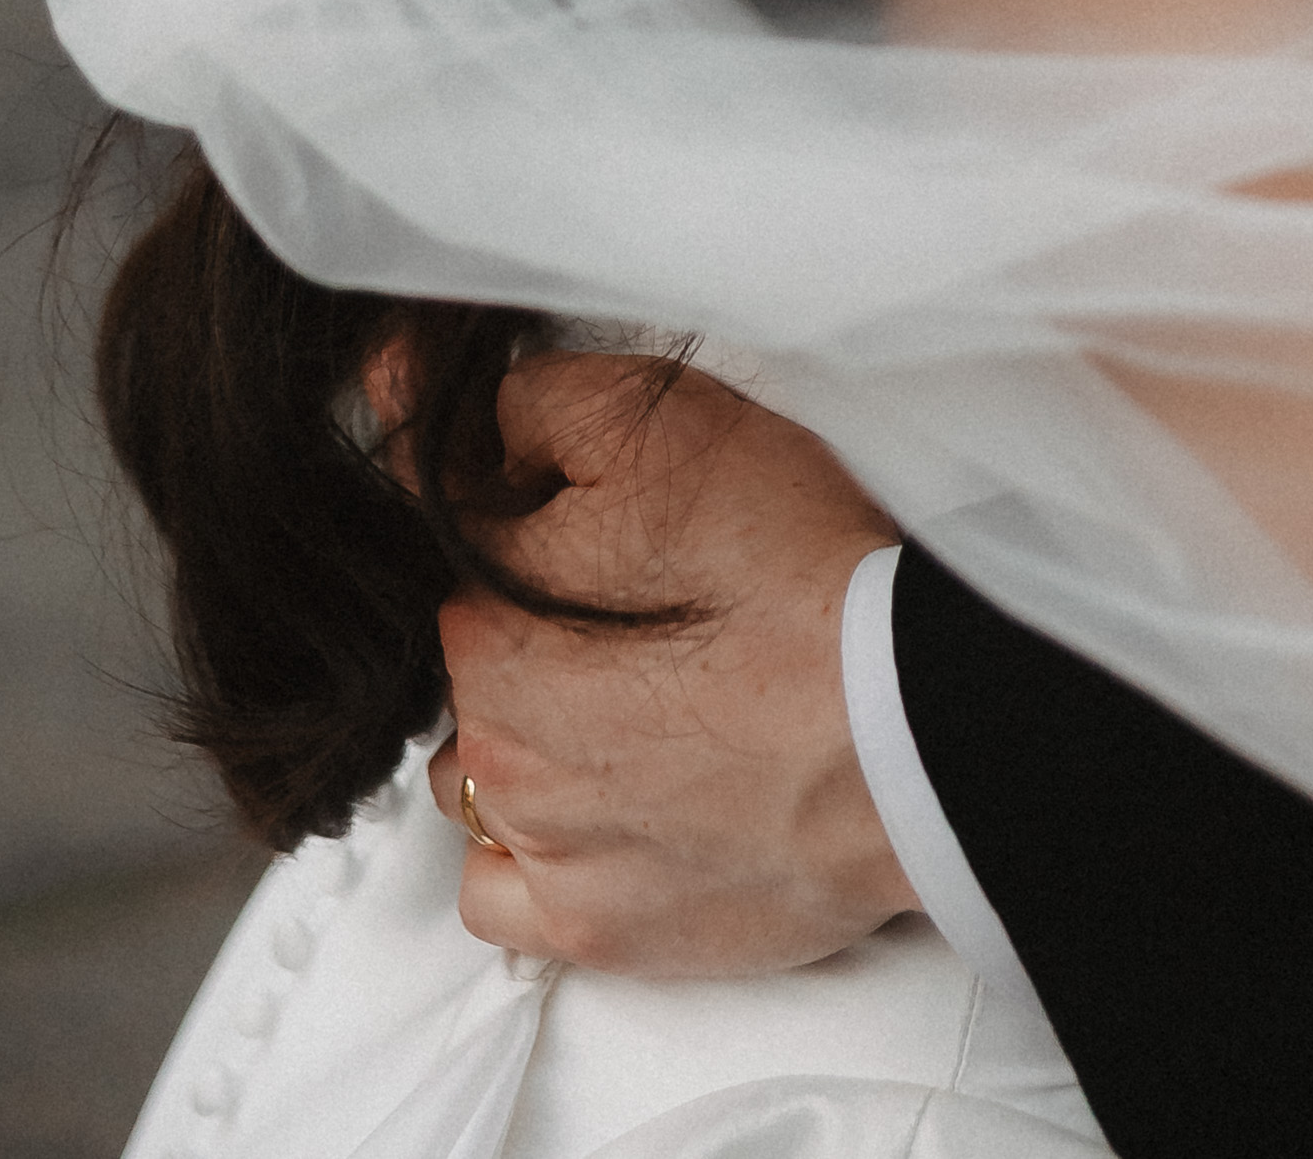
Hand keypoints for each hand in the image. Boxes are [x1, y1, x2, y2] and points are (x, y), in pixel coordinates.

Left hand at [429, 357, 916, 974]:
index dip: (535, 532)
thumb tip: (390, 380)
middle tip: (659, 611)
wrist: (922, 733)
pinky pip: (510, 895)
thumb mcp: (669, 430)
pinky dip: (542, 853)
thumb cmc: (807, 576)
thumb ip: (527, 408)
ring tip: (655, 708)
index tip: (612, 534)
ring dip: (541, 745)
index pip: (462, 562)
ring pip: (490, 780)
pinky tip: (616, 805)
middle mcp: (495, 756)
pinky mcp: (604, 934)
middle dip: (540, 636)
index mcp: (490, 634)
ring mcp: (547, 857)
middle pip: (478, 674)